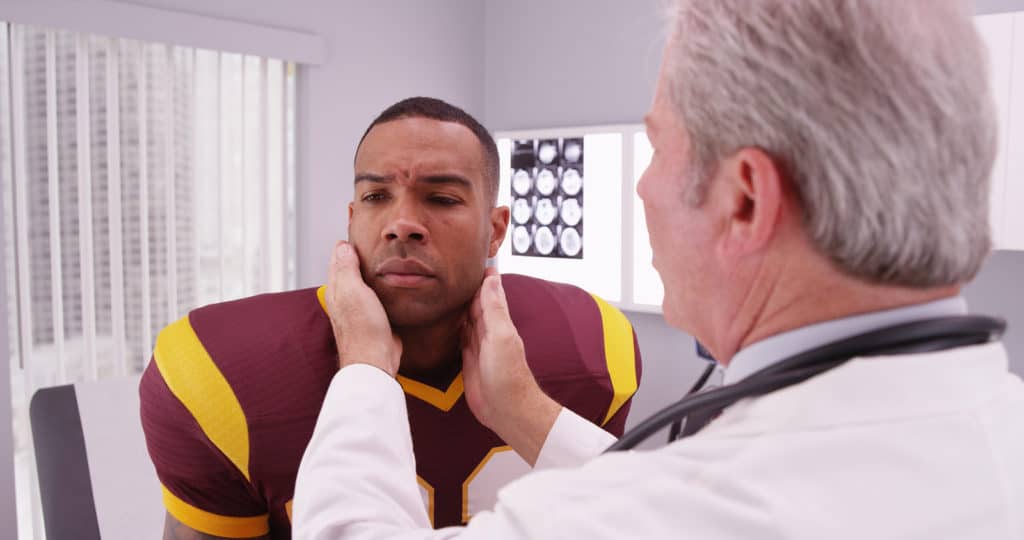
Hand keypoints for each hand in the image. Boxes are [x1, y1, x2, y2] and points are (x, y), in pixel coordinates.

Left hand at [326, 241, 401, 376]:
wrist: (375, 360)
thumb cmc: (363, 330)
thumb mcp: (353, 292)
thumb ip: (346, 269)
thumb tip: (342, 247)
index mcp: (337, 290)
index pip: (338, 260)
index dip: (346, 246)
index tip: (356, 231)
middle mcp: (346, 299)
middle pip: (350, 271)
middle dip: (357, 256)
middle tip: (368, 242)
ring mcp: (360, 310)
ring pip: (364, 284)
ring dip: (370, 272)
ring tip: (380, 258)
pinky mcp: (375, 319)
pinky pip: (377, 297)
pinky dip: (381, 288)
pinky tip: (391, 285)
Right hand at [461, 269, 560, 464]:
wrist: (507, 410)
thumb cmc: (508, 375)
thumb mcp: (500, 337)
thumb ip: (494, 309)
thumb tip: (492, 278)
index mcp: (498, 321)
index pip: (489, 290)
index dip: (483, 273)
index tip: (475, 253)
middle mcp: (488, 330)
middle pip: (476, 301)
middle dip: (468, 284)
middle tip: (453, 264)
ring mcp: (478, 344)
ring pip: (466, 317)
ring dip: (459, 302)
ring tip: (445, 284)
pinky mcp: (468, 359)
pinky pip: (459, 336)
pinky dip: (453, 325)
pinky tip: (444, 318)